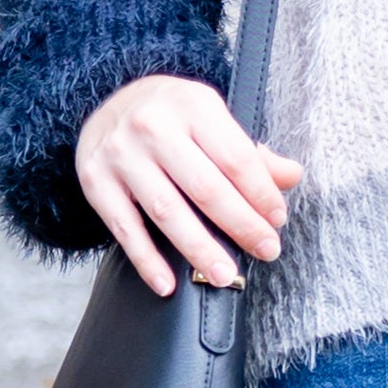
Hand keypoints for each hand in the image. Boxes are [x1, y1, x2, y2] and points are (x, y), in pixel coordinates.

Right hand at [75, 74, 304, 299]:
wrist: (106, 103)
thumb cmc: (171, 115)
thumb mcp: (210, 117)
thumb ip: (249, 151)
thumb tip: (291, 177)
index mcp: (191, 105)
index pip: (235, 158)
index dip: (261, 193)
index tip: (277, 220)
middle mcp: (152, 127)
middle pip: (204, 188)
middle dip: (241, 225)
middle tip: (266, 251)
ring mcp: (121, 155)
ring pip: (166, 212)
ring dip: (200, 249)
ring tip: (226, 275)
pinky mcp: (96, 182)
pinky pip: (125, 229)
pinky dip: (147, 261)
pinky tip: (168, 283)